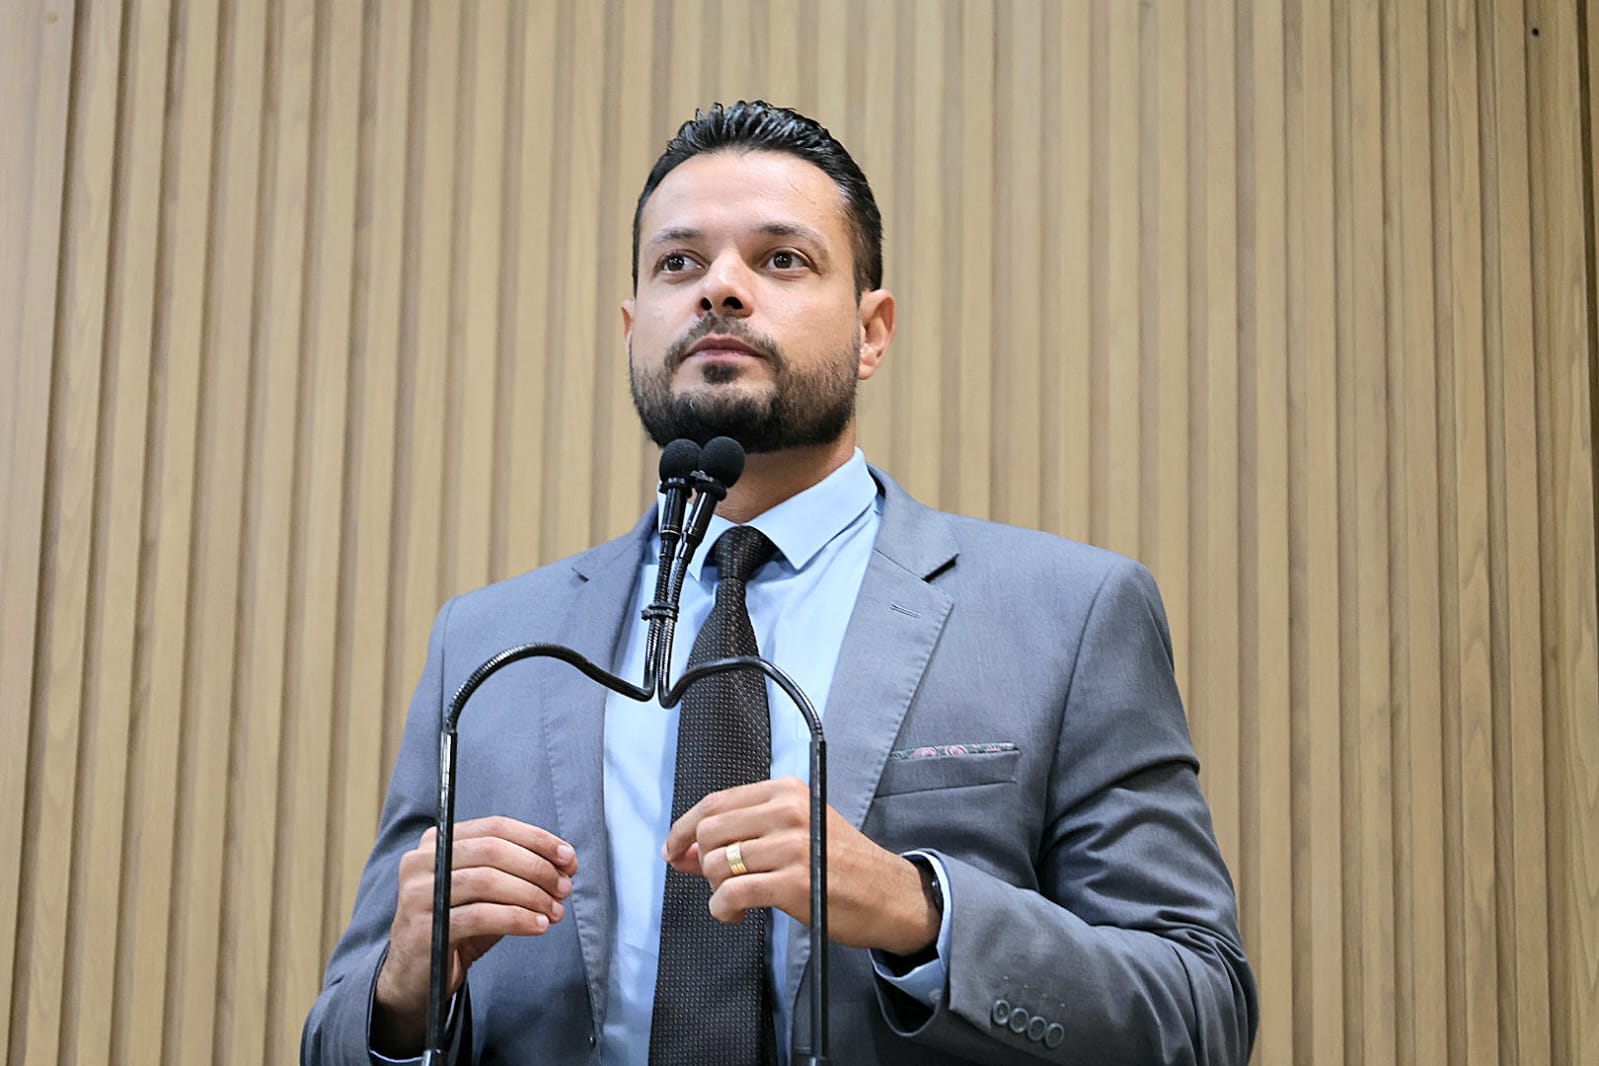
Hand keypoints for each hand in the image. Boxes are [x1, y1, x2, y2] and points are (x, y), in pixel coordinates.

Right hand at [373, 816, 577, 1053]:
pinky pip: (480, 916)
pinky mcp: (424, 927)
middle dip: (537, 867)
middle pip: (492, 850)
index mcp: (437, 840)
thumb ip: (520, 873)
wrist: (418, 976)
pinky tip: (538, 926)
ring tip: (555, 911)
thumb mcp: (489, 893)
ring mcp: (418, 893)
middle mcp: (422, 860)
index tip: (568, 859)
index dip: (537, 839)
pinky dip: (517, 918)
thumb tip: (567, 863)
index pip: (495, 827)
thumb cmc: (458, 926)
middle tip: (564, 888)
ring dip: (531, 895)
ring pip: (487, 881)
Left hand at [661, 777, 937, 955]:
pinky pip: (731, 893)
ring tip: (734, 900)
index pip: (716, 801)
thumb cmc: (840, 864)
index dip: (685, 828)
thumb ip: (742, 835)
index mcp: (787, 791)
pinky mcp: (793, 883)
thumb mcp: (795, 831)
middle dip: (702, 862)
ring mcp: (791, 846)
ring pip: (716, 863)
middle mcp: (788, 811)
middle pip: (710, 831)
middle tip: (717, 883)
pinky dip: (722, 909)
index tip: (674, 850)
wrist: (889, 895)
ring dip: (715, 890)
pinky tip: (735, 915)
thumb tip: (682, 851)